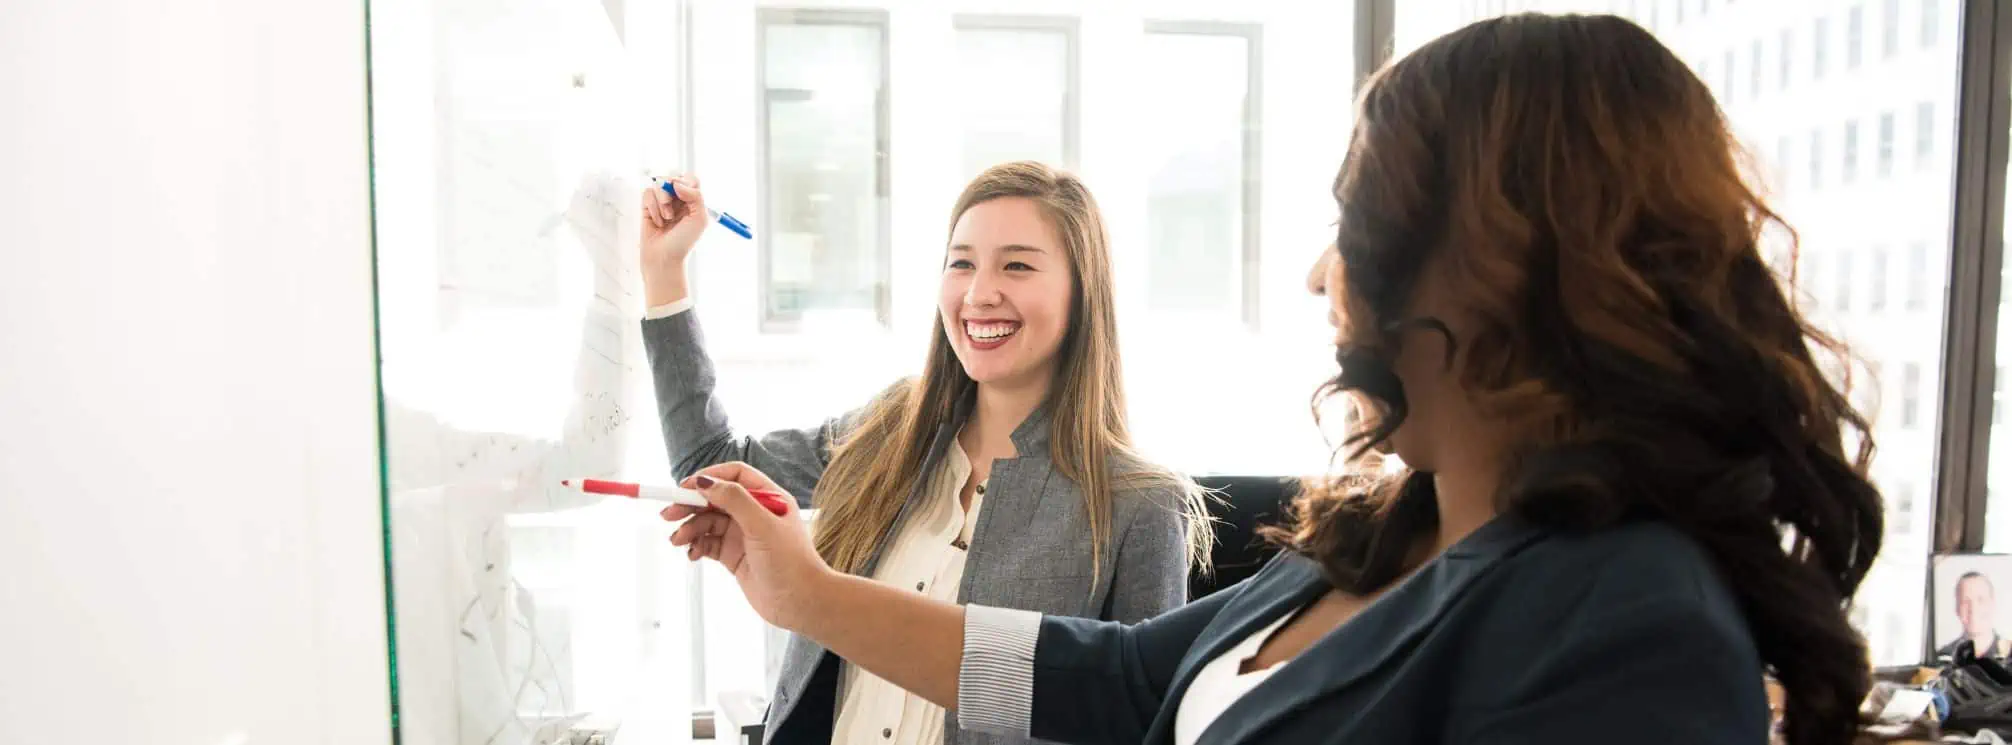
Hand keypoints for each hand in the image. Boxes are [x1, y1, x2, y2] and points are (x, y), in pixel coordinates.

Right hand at [639, 174, 706, 303]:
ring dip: (662, 202)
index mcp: (693, 201)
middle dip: (671, 191)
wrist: (664, 257)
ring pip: (659, 184)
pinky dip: (652, 207)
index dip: (686, 181)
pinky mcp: (647, 206)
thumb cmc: (684, 242)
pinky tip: (657, 221)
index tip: (683, 193)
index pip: (690, 179)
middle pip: (673, 177)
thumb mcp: (699, 219)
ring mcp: (662, 202)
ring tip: (666, 218)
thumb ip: (695, 196)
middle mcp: (678, 199)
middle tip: (672, 209)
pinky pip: (647, 193)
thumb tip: (677, 183)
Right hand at [664, 462, 831, 630]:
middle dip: (690, 504)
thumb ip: (734, 500)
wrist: (801, 603)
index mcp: (769, 498)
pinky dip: (696, 545)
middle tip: (668, 514)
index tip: (686, 487)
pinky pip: (708, 543)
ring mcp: (743, 535)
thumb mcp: (762, 525)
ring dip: (690, 528)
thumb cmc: (791, 563)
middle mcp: (755, 513)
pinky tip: (691, 553)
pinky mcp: (734, 556)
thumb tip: (706, 482)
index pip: (734, 476)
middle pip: (715, 499)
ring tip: (678, 541)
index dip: (709, 478)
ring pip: (708, 522)